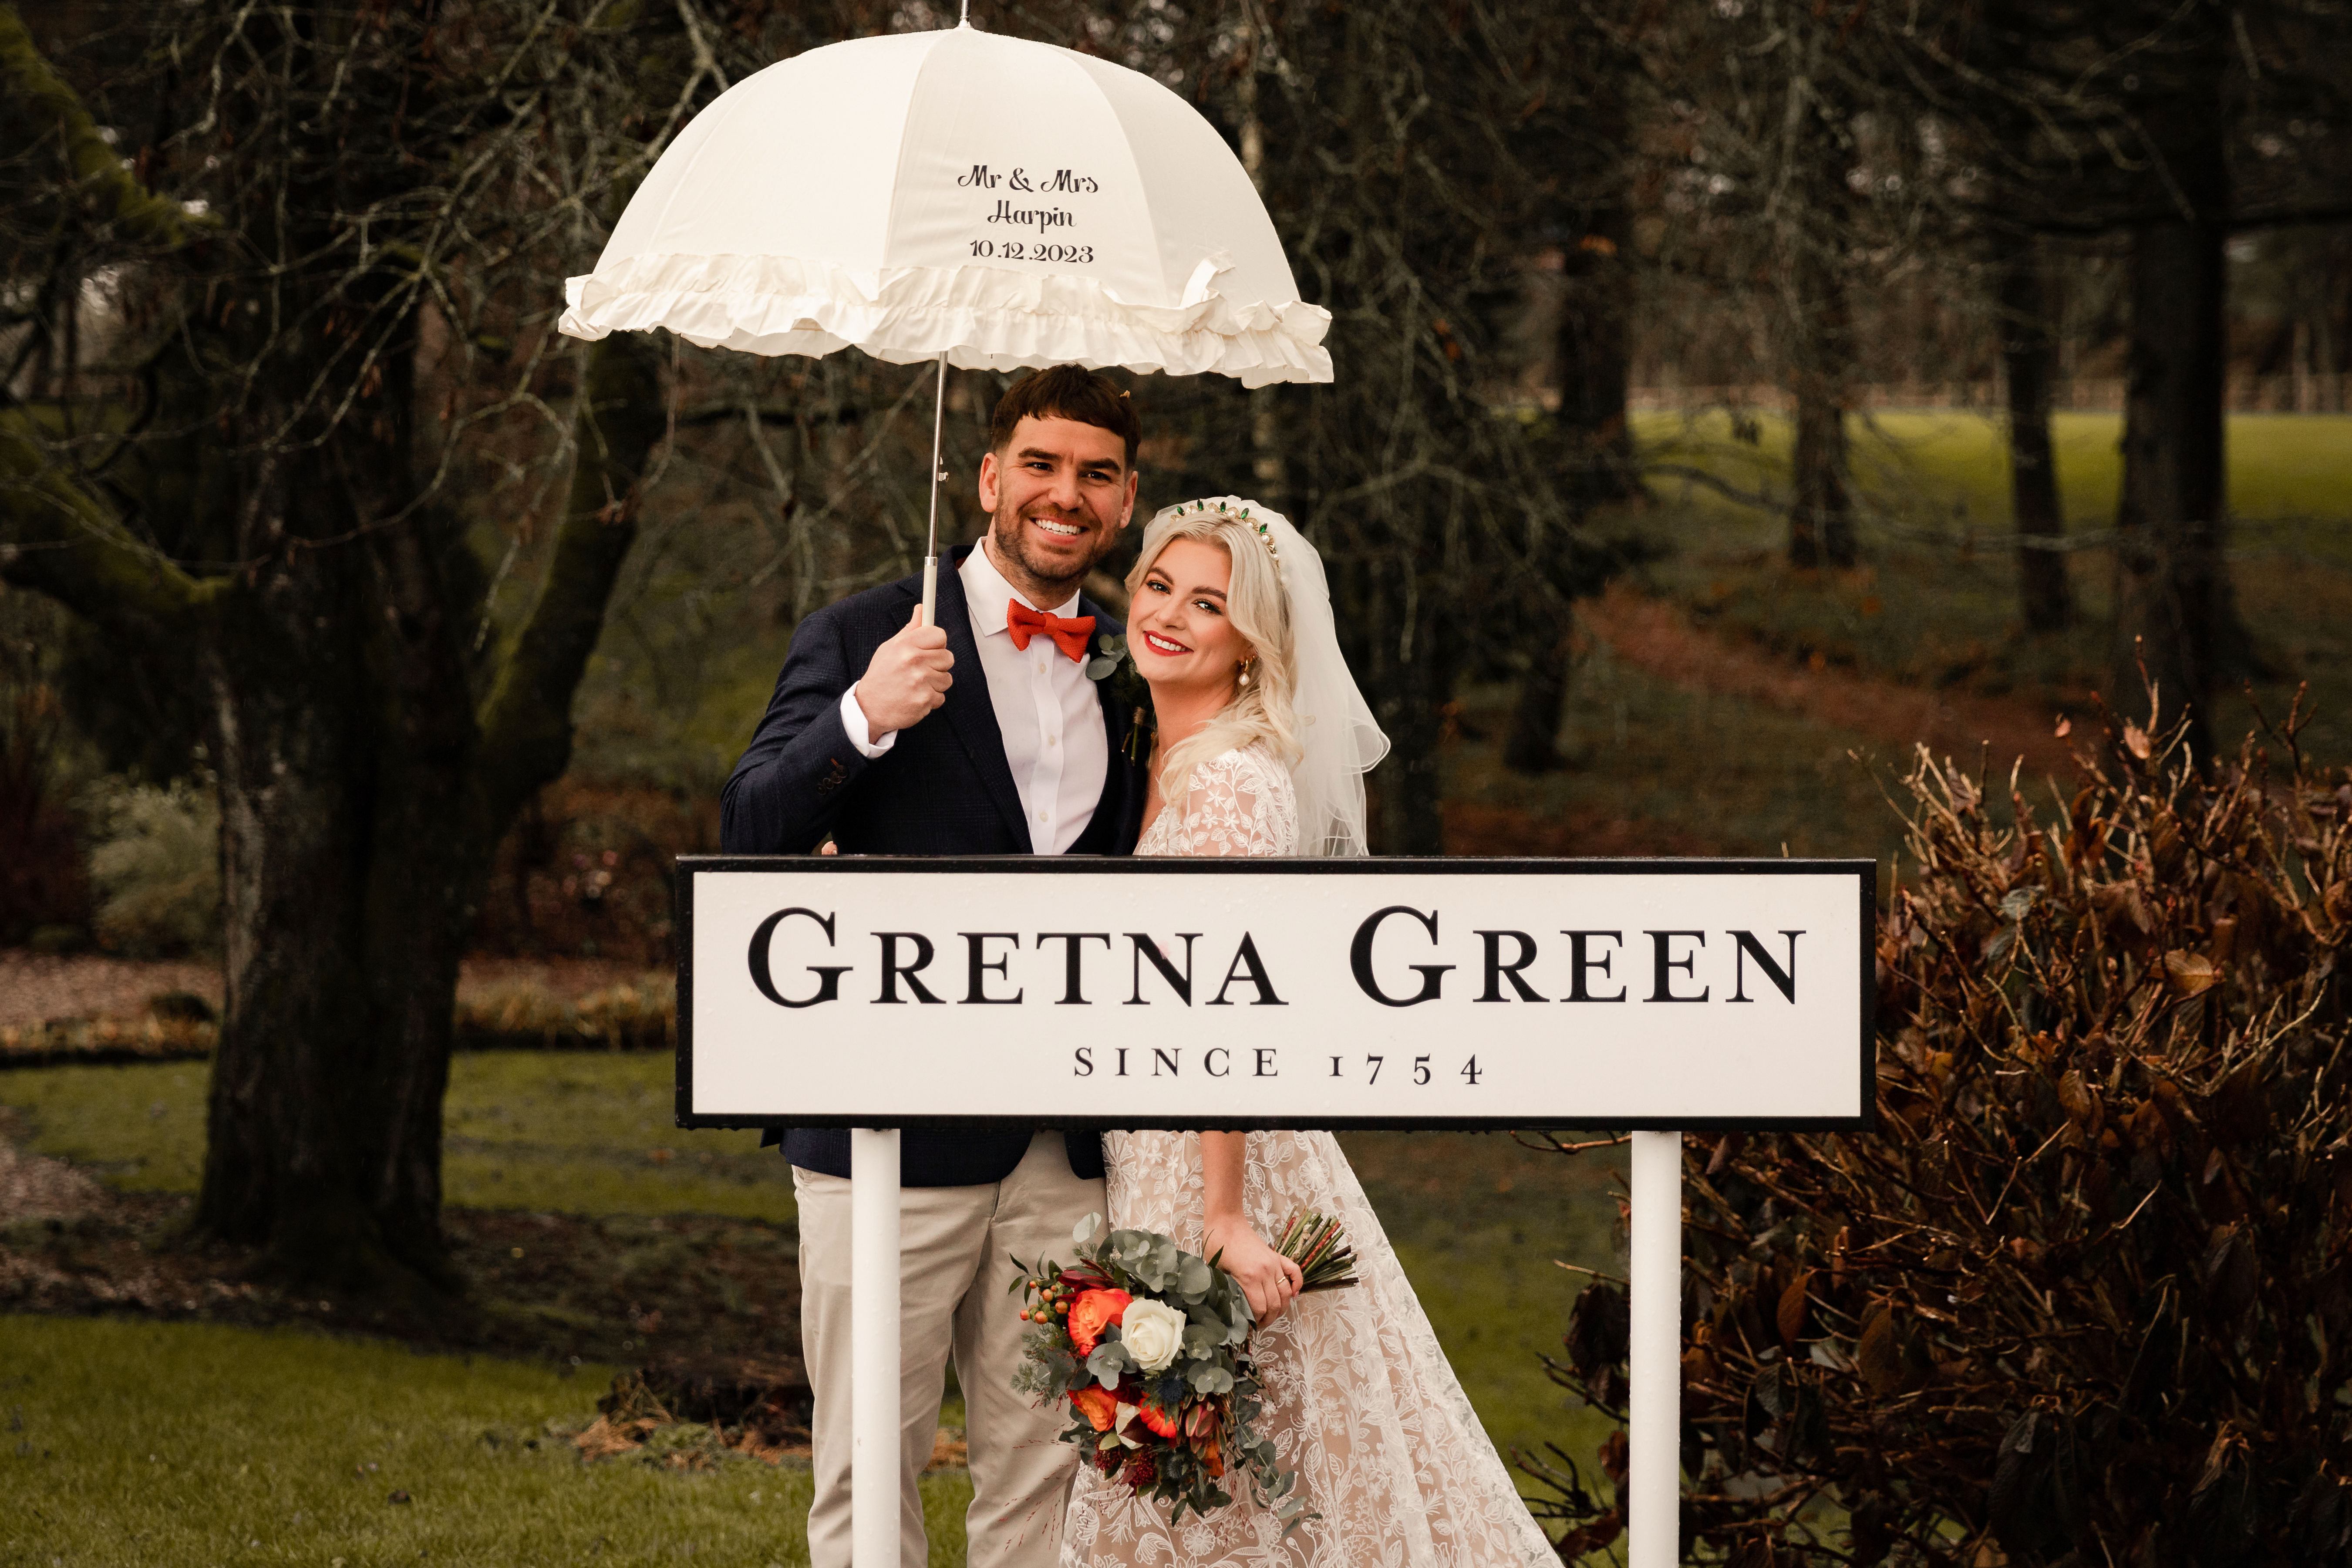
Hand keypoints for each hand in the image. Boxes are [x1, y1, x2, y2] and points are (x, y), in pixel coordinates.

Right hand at [854, 605, 951, 737]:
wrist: (869, 708)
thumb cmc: (881, 676)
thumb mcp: (890, 648)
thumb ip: (910, 630)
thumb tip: (921, 609)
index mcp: (906, 644)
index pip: (940, 635)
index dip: (937, 643)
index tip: (930, 648)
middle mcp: (914, 661)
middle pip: (948, 657)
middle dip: (938, 664)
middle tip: (921, 670)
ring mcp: (921, 681)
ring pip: (947, 678)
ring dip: (935, 683)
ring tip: (916, 685)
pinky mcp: (925, 700)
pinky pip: (941, 696)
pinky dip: (931, 699)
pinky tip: (915, 697)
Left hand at [1203, 1215, 1302, 1324]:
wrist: (1226, 1221)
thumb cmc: (1216, 1245)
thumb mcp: (1216, 1272)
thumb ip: (1226, 1291)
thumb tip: (1231, 1310)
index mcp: (1249, 1277)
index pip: (1260, 1308)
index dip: (1255, 1322)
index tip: (1249, 1327)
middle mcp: (1265, 1271)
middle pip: (1275, 1304)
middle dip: (1269, 1319)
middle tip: (1259, 1325)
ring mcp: (1273, 1263)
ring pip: (1286, 1293)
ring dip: (1282, 1308)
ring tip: (1271, 1315)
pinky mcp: (1276, 1256)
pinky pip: (1294, 1272)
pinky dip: (1297, 1284)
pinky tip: (1293, 1295)